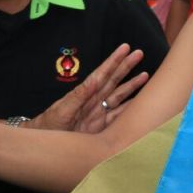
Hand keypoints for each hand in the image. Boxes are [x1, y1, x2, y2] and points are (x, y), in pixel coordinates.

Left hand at [30, 44, 148, 132]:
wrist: (46, 144)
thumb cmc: (50, 125)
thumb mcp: (62, 109)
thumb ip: (78, 96)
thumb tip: (94, 81)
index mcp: (85, 94)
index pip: (102, 74)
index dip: (113, 61)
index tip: (124, 48)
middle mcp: (94, 101)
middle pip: (113, 80)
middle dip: (126, 67)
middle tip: (139, 53)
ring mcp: (99, 114)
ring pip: (119, 96)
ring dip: (132, 86)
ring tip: (145, 74)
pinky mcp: (102, 128)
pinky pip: (120, 117)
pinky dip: (131, 109)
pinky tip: (141, 102)